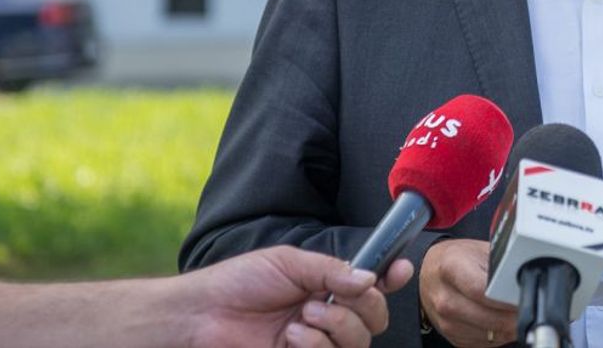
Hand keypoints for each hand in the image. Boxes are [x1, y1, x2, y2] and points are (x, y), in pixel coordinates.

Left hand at [185, 245, 412, 347]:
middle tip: (323, 301)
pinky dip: (316, 347)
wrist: (203, 315)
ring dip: (335, 328)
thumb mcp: (289, 263)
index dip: (392, 278)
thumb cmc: (240, 282)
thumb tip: (370, 279)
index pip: (372, 285)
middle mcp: (329, 316)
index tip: (398, 270)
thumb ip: (331, 270)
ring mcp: (318, 344)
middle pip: (375, 320)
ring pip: (358, 344)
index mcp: (328, 286)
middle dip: (360, 308)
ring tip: (300, 319)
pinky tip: (290, 338)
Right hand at [418, 239, 517, 346]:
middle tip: (526, 309)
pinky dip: (498, 336)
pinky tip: (502, 321)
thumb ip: (500, 263)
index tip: (522, 298)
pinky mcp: (451, 337)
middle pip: (487, 317)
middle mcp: (444, 297)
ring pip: (488, 335)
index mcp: (451, 268)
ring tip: (517, 315)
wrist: (431, 273)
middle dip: (513, 317)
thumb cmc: (458, 259)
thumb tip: (524, 278)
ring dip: (509, 329)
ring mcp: (445, 320)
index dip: (506, 298)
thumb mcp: (478, 250)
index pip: (482, 291)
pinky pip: (483, 343)